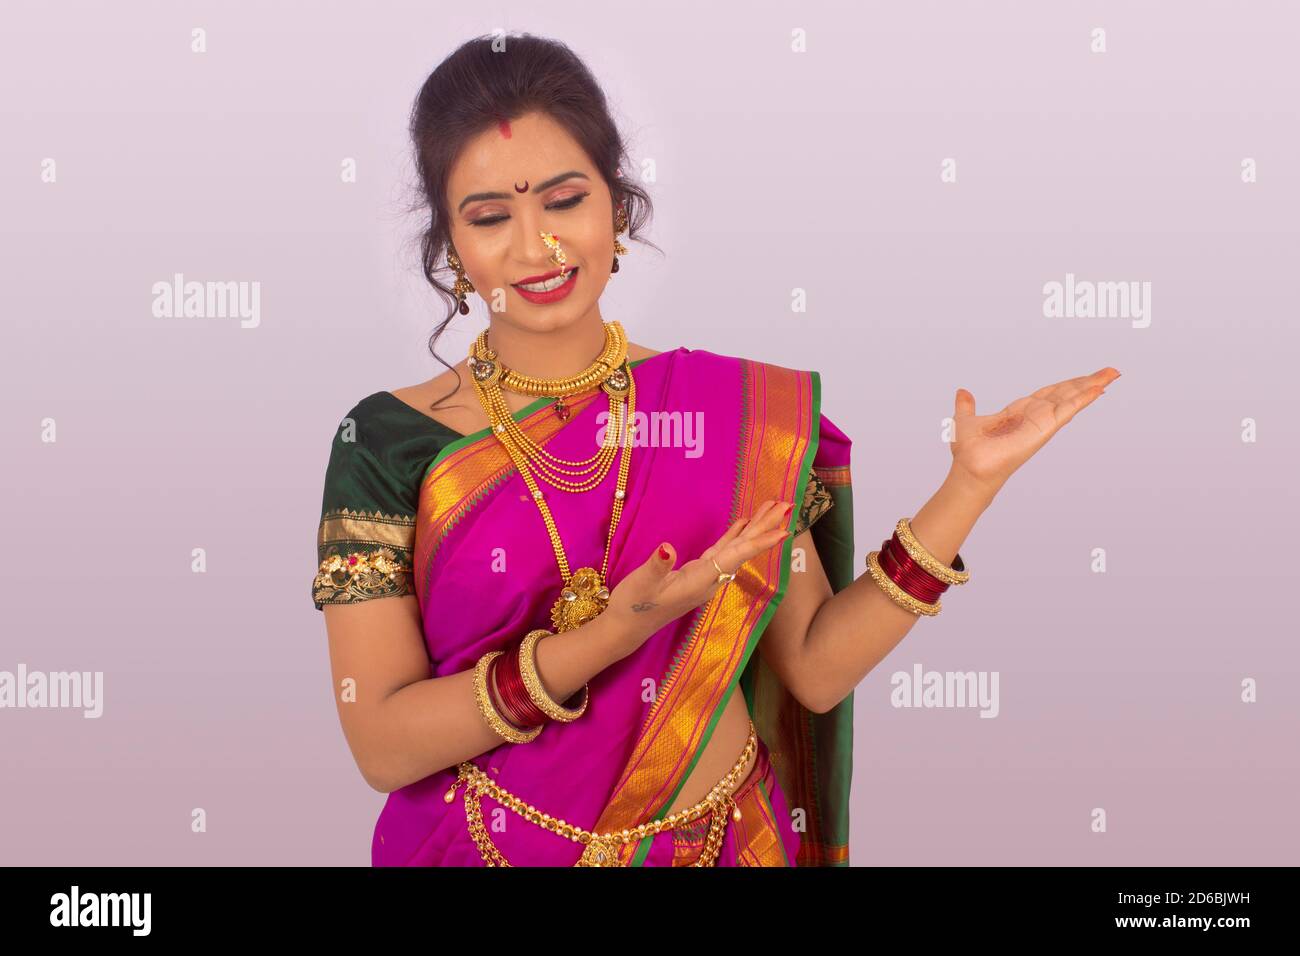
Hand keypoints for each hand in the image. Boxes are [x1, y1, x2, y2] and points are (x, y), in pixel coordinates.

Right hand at [603, 498, 795, 657]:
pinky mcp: (696, 574)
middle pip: (743, 549)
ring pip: (736, 548)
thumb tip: (666, 548)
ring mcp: (704, 577)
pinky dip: (735, 535)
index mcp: (699, 581)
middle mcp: (709, 579)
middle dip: (765, 527)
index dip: (759, 542)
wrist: (626, 628)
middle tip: (788, 505)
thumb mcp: (640, 585)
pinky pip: (723, 551)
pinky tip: (744, 524)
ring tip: (773, 508)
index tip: (784, 530)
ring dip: (755, 528)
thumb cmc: (631, 607)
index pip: (735, 557)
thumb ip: (656, 567)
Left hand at [948, 366, 1121, 498]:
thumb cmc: (969, 453)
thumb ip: (967, 406)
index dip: (1067, 384)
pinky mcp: (1044, 429)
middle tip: (1110, 371)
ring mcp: (1042, 423)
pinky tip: (1098, 390)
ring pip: (1071, 399)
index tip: (1085, 377)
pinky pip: (1067, 411)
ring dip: (1092, 387)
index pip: (1049, 393)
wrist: (970, 470)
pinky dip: (1082, 400)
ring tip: (1112, 375)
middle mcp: (1035, 417)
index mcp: (1020, 412)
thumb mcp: (967, 421)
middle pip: (1066, 394)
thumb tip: (962, 393)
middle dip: (1087, 382)